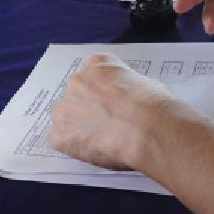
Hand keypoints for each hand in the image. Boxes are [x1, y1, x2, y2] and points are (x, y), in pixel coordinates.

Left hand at [47, 53, 174, 170]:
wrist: (146, 127)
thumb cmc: (153, 104)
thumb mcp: (145, 83)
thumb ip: (126, 89)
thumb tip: (128, 101)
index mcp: (98, 63)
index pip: (94, 74)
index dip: (104, 91)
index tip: (114, 102)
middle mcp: (77, 80)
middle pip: (76, 94)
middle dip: (88, 107)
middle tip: (107, 122)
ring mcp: (65, 107)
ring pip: (65, 116)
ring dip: (77, 125)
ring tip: (101, 139)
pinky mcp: (60, 134)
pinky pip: (61, 140)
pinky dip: (74, 146)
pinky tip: (94, 150)